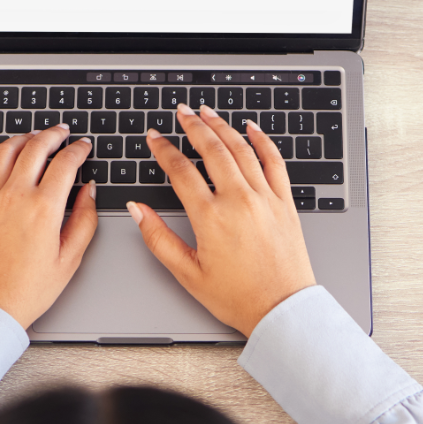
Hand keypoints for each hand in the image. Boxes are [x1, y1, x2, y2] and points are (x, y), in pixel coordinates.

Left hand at [0, 125, 97, 328]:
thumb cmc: (26, 290)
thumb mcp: (70, 259)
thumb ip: (85, 220)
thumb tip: (90, 191)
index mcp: (44, 208)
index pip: (66, 163)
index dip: (79, 150)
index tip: (84, 147)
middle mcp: (15, 195)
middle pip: (37, 147)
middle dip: (54, 135)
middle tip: (62, 133)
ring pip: (6, 151)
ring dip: (23, 137)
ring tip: (34, 136)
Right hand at [128, 104, 315, 336]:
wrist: (283, 310)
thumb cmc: (238, 297)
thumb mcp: (187, 273)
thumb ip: (158, 238)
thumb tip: (136, 210)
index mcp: (211, 217)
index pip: (181, 170)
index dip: (164, 149)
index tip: (154, 137)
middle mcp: (239, 201)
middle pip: (212, 149)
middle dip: (193, 126)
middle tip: (181, 113)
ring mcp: (265, 198)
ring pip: (241, 149)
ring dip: (222, 126)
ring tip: (207, 113)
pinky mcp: (285, 202)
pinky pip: (275, 161)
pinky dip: (262, 141)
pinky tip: (252, 128)